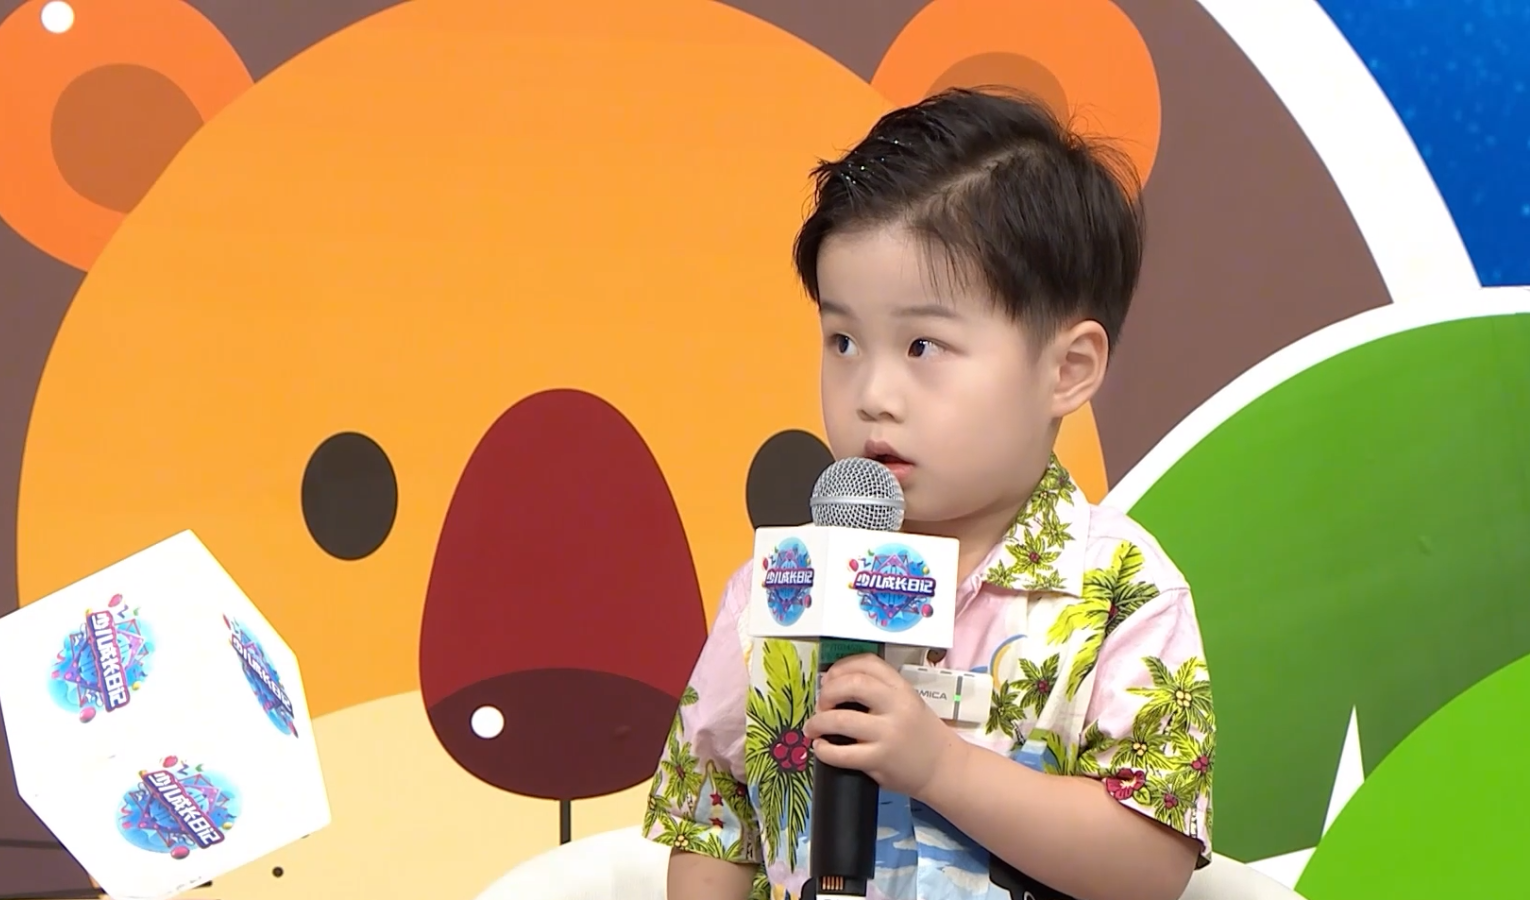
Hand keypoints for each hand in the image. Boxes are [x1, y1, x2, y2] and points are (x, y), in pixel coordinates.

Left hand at [804, 654, 966, 799]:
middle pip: (852, 684)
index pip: (867, 663)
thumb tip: (833, 686)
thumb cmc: (921, 734)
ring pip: (841, 719)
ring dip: (818, 722)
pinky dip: (824, 750)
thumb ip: (880, 691)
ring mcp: (888, 734)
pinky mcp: (879, 760)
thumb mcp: (908, 702)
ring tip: (813, 728)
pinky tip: (822, 748)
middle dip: (827, 693)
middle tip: (821, 704)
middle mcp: (896, 707)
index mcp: (902, 688)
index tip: (829, 679)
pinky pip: (842, 754)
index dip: (841, 667)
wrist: (943, 768)